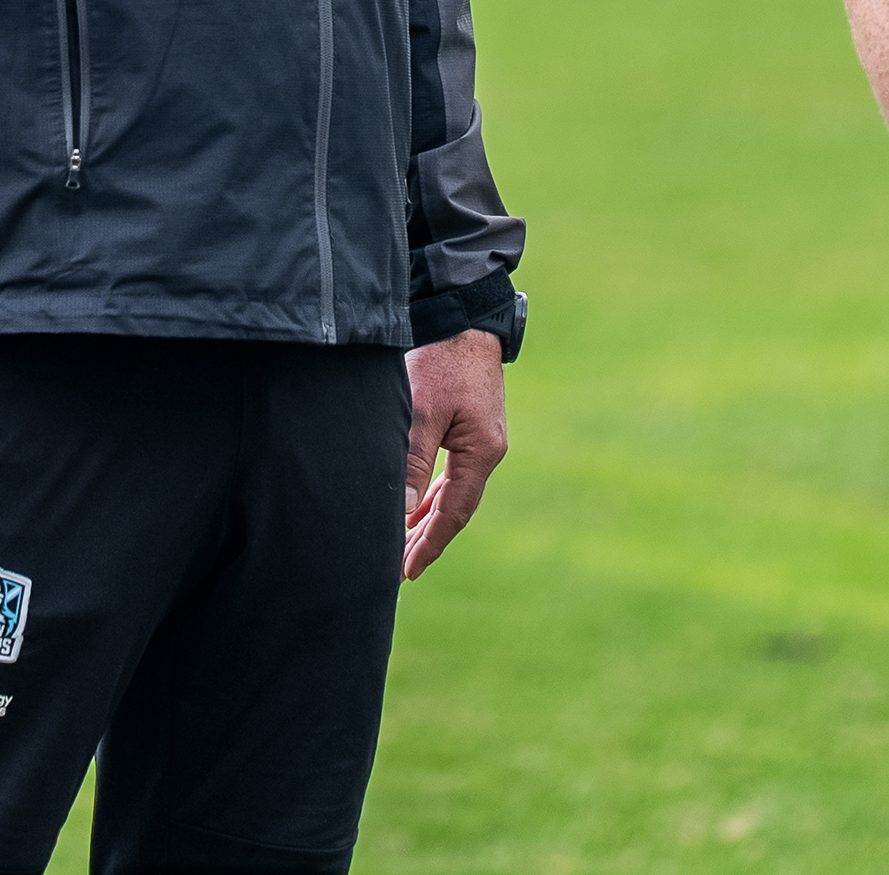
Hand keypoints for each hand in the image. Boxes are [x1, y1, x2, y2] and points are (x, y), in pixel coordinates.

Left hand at [401, 327, 508, 579]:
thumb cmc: (442, 359)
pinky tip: (417, 504)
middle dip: (428, 537)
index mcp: (482, 451)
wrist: (463, 318)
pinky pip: (453, 471)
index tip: (408, 570)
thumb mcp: (423, 410)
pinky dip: (434, 491)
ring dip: (429, 516)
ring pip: (454, 490)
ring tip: (404, 544)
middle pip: (457, 507)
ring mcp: (482, 439)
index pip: (454, 511)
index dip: (431, 543)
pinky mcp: (471, 426)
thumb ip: (413, 460)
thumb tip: (405, 511)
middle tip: (400, 568)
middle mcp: (487, 450)